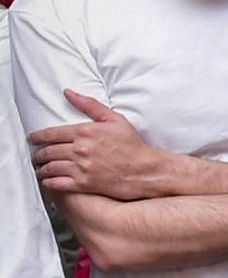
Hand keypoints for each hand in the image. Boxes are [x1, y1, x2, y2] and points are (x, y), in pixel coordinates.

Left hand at [27, 89, 167, 199]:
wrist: (144, 169)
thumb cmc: (132, 144)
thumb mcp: (114, 119)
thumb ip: (89, 105)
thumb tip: (69, 93)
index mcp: (85, 132)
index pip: (51, 134)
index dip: (37, 136)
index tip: (32, 138)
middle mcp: (80, 150)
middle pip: (47, 151)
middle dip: (38, 153)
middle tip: (36, 154)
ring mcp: (80, 168)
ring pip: (49, 167)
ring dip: (41, 168)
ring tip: (40, 167)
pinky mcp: (83, 184)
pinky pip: (57, 183)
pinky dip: (48, 181)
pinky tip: (47, 180)